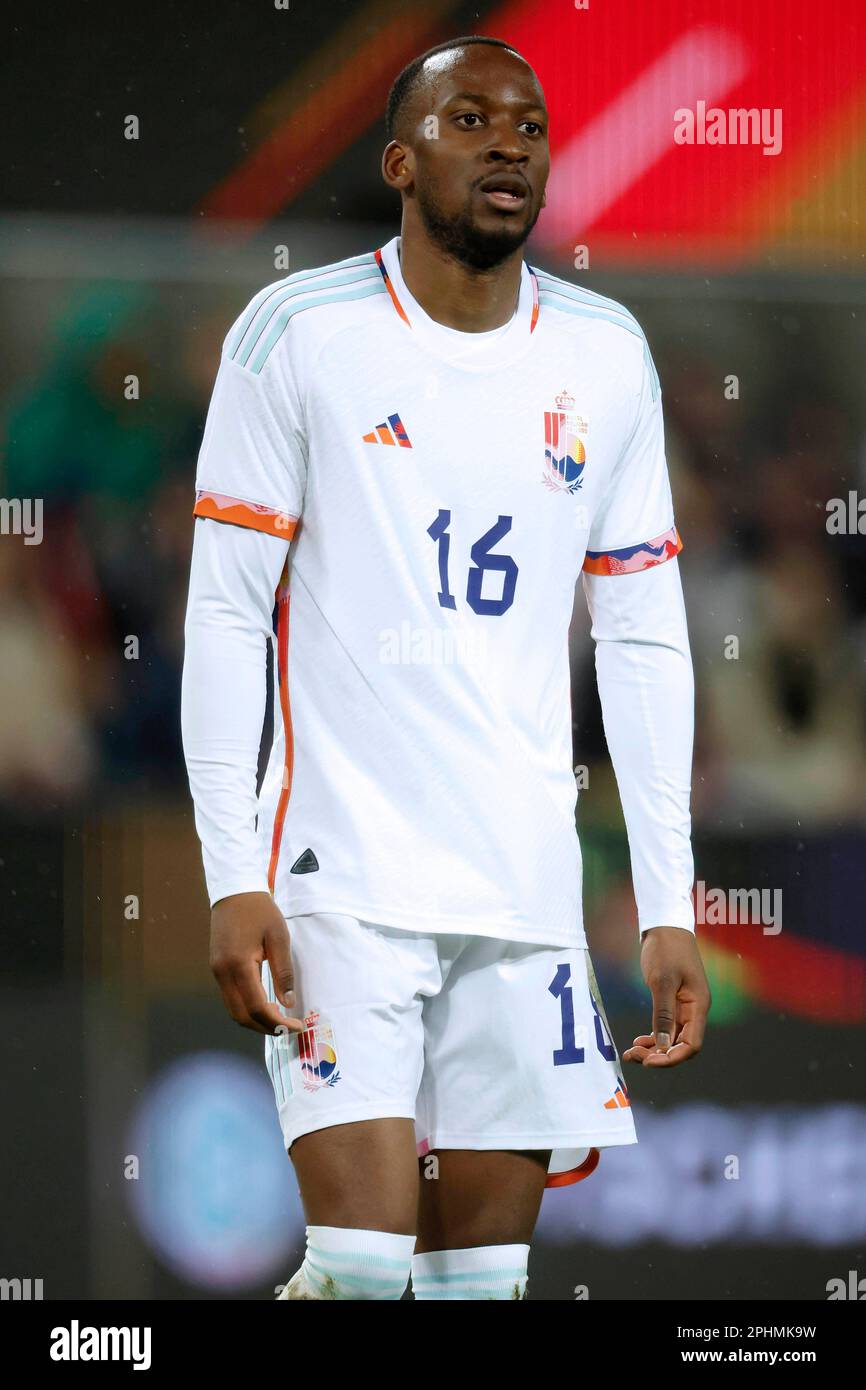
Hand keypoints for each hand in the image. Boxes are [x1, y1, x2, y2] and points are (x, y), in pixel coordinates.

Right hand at [210, 891, 304, 1035]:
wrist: (234, 891)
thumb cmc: (260, 911)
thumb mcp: (279, 938)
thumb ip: (283, 972)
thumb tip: (288, 1003)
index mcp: (238, 965)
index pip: (256, 1007)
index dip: (277, 1022)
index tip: (296, 1027)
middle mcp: (222, 973)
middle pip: (241, 1015)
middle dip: (265, 1027)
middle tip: (288, 1029)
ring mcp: (216, 972)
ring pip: (233, 1010)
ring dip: (255, 1020)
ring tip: (278, 1020)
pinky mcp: (216, 969)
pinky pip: (230, 998)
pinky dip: (247, 1008)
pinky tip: (264, 1006)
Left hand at [623, 925, 710, 1067]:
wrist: (665, 926)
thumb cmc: (667, 949)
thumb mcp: (662, 981)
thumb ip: (663, 1014)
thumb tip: (662, 1045)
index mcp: (698, 1006)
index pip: (692, 1045)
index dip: (672, 1058)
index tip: (648, 1061)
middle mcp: (694, 1010)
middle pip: (681, 1045)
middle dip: (659, 1055)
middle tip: (633, 1055)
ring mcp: (684, 1007)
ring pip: (672, 1038)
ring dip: (654, 1048)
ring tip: (632, 1051)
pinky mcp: (673, 1002)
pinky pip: (666, 1027)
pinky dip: (653, 1036)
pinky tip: (639, 1040)